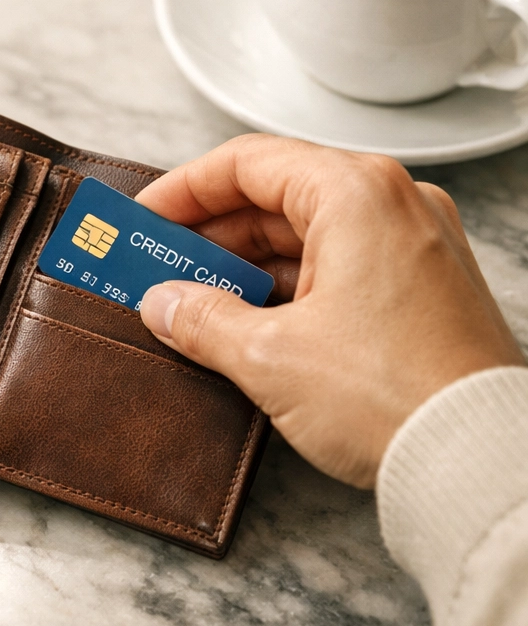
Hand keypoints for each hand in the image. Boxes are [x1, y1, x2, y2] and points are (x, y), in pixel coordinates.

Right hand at [136, 135, 524, 487]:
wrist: (480, 462)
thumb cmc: (397, 397)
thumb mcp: (270, 356)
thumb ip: (201, 319)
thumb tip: (163, 303)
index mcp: (357, 194)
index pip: (248, 163)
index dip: (184, 190)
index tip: (145, 219)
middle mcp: (393, 205)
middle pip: (277, 195)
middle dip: (210, 233)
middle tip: (159, 264)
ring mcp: (413, 246)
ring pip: (306, 233)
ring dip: (244, 263)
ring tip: (192, 298)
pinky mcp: (420, 288)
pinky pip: (337, 265)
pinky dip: (286, 284)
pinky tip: (246, 320)